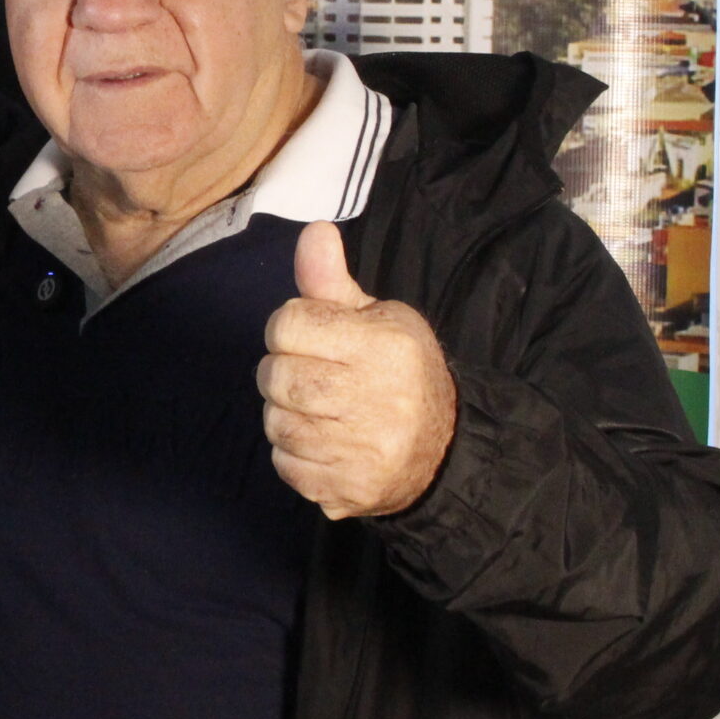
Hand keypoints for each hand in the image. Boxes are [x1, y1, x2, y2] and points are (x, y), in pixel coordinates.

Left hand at [257, 222, 455, 519]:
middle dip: (282, 372)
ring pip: (277, 422)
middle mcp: (379, 398)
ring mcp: (366, 449)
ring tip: (318, 410)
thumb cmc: (397, 371)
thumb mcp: (376, 317)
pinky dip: (293, 454)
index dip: (288, 328)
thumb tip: (314, 231)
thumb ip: (331, 281)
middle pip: (277, 376)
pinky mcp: (352, 487)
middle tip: (310, 375)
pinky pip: (286, 464)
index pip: (288, 324)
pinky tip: (322, 442)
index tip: (309, 337)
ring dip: (285, 415)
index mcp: (386, 345)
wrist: (443, 449)